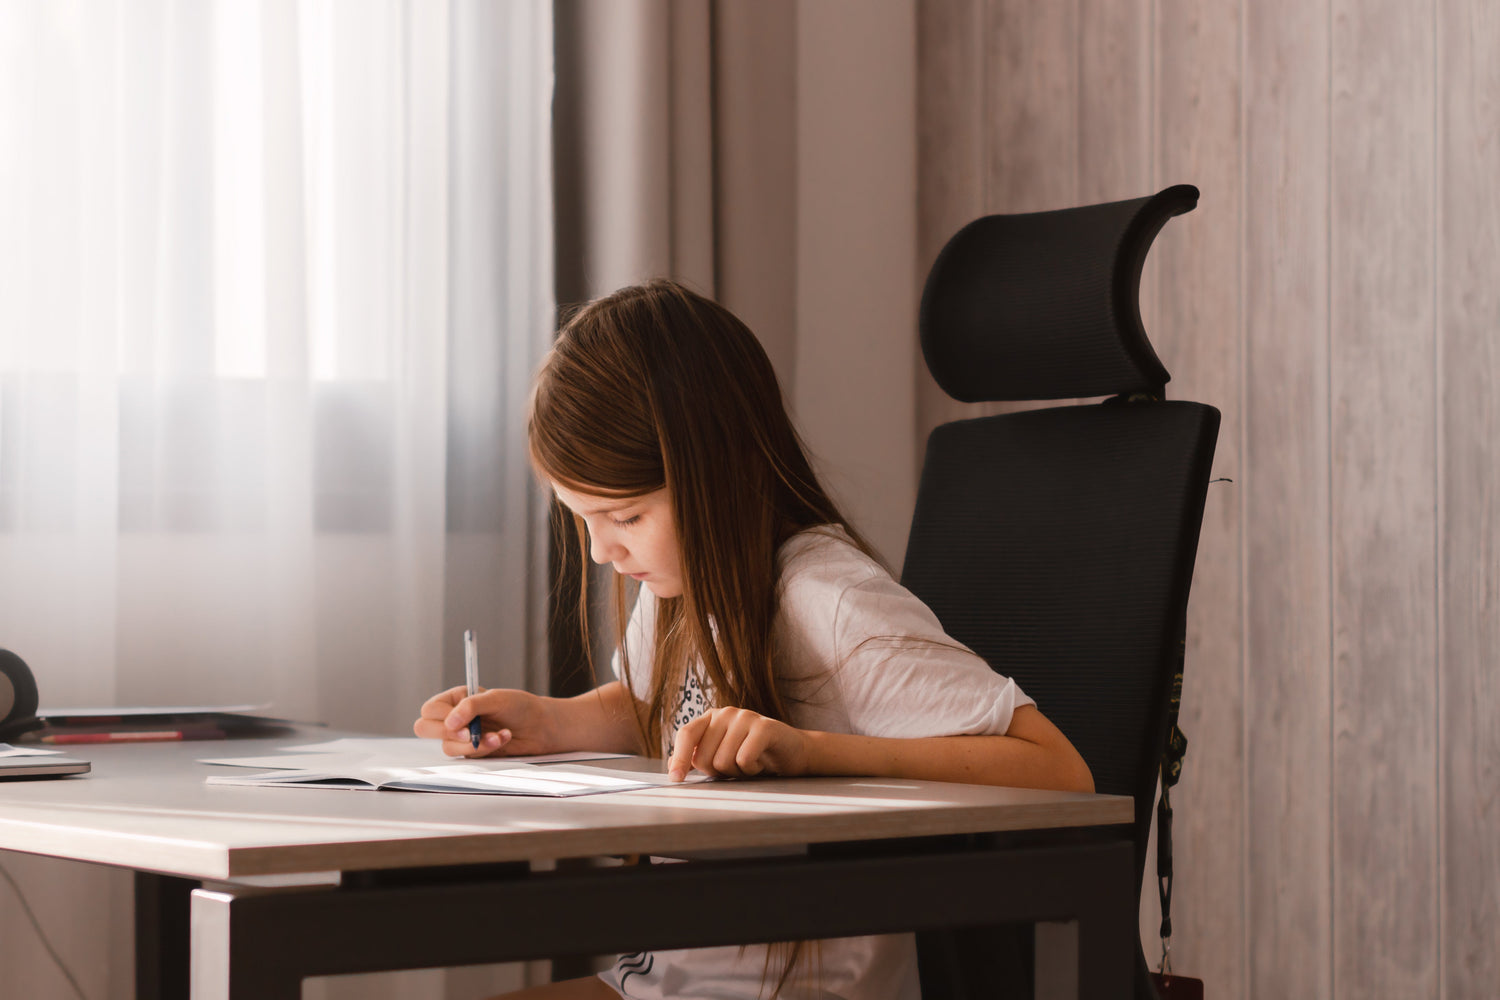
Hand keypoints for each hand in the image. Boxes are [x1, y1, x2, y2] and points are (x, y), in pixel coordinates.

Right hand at [413, 686, 551, 758]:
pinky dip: (486, 749)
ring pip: (448, 747)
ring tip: (498, 735)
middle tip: (470, 734)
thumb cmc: (520, 707)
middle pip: (424, 728)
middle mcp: (455, 717)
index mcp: (456, 698)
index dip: (441, 718)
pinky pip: (467, 756)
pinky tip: (502, 738)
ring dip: (474, 744)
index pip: (431, 709)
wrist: (540, 726)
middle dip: (446, 733)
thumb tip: (449, 722)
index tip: (462, 724)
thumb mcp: (496, 699)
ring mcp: (462, 737)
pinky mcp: (472, 753)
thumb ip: (470, 707)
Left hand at [666, 707, 809, 781]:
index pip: (686, 734)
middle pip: (703, 757)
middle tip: (735, 766)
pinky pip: (744, 759)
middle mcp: (726, 713)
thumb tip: (672, 767)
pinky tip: (761, 762)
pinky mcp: (764, 726)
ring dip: (737, 772)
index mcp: (711, 718)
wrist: (793, 753)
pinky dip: (752, 770)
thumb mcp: (722, 755)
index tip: (676, 779)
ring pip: (723, 762)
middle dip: (718, 772)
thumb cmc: (754, 755)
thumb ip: (697, 757)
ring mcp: (745, 717)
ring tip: (750, 763)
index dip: (679, 758)